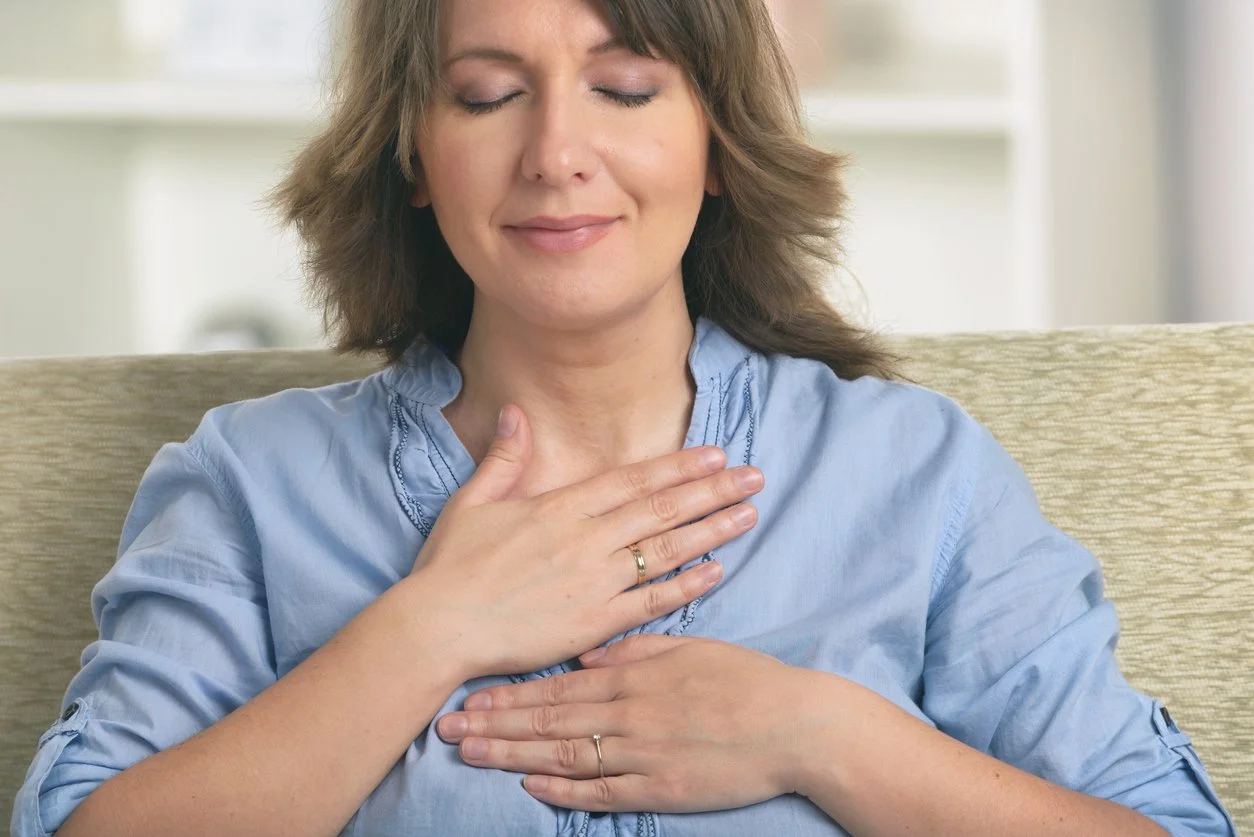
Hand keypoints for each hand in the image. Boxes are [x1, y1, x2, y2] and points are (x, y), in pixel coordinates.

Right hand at [407, 405, 763, 678]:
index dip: (679, 466)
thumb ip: (504, 458)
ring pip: (666, 549)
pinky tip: (716, 572)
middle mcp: (586, 539)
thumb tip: (516, 412)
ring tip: (749, 515)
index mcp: (560, 507)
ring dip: (712, 530)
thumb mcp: (473, 501)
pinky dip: (686, 586)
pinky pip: (651, 602)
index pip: (634, 479)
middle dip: (713, 490)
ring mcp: (595, 582)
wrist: (440, 627)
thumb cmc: (451, 567)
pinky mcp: (595, 623)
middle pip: (662, 508)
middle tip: (754, 477)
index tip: (715, 454)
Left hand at [434, 634, 813, 812]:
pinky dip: (565, 789)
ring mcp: (643, 755)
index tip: (470, 696)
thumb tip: (588, 652)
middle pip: (549, 720)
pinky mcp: (661, 788)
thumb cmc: (744, 680)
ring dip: (514, 754)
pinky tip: (532, 785)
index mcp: (634, 677)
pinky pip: (603, 792)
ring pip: (565, 754)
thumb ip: (634, 649)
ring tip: (472, 754)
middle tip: (448, 729)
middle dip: (495, 724)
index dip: (510, 693)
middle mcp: (629, 715)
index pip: (557, 686)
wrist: (794, 726)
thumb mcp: (688, 648)